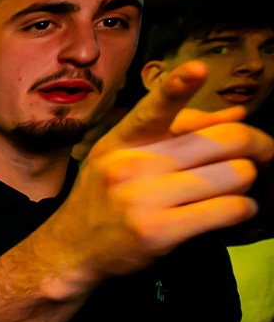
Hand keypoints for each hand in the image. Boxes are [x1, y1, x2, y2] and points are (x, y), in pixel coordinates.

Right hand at [33, 60, 268, 297]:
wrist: (68, 252)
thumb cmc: (103, 200)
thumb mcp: (125, 157)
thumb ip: (180, 132)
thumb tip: (238, 115)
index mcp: (123, 141)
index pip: (153, 109)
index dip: (176, 88)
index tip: (197, 69)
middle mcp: (131, 165)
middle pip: (224, 141)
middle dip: (258, 145)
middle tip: (264, 152)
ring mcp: (143, 199)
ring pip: (235, 175)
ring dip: (247, 181)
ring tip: (237, 189)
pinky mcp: (159, 231)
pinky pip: (228, 209)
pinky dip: (243, 210)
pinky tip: (236, 211)